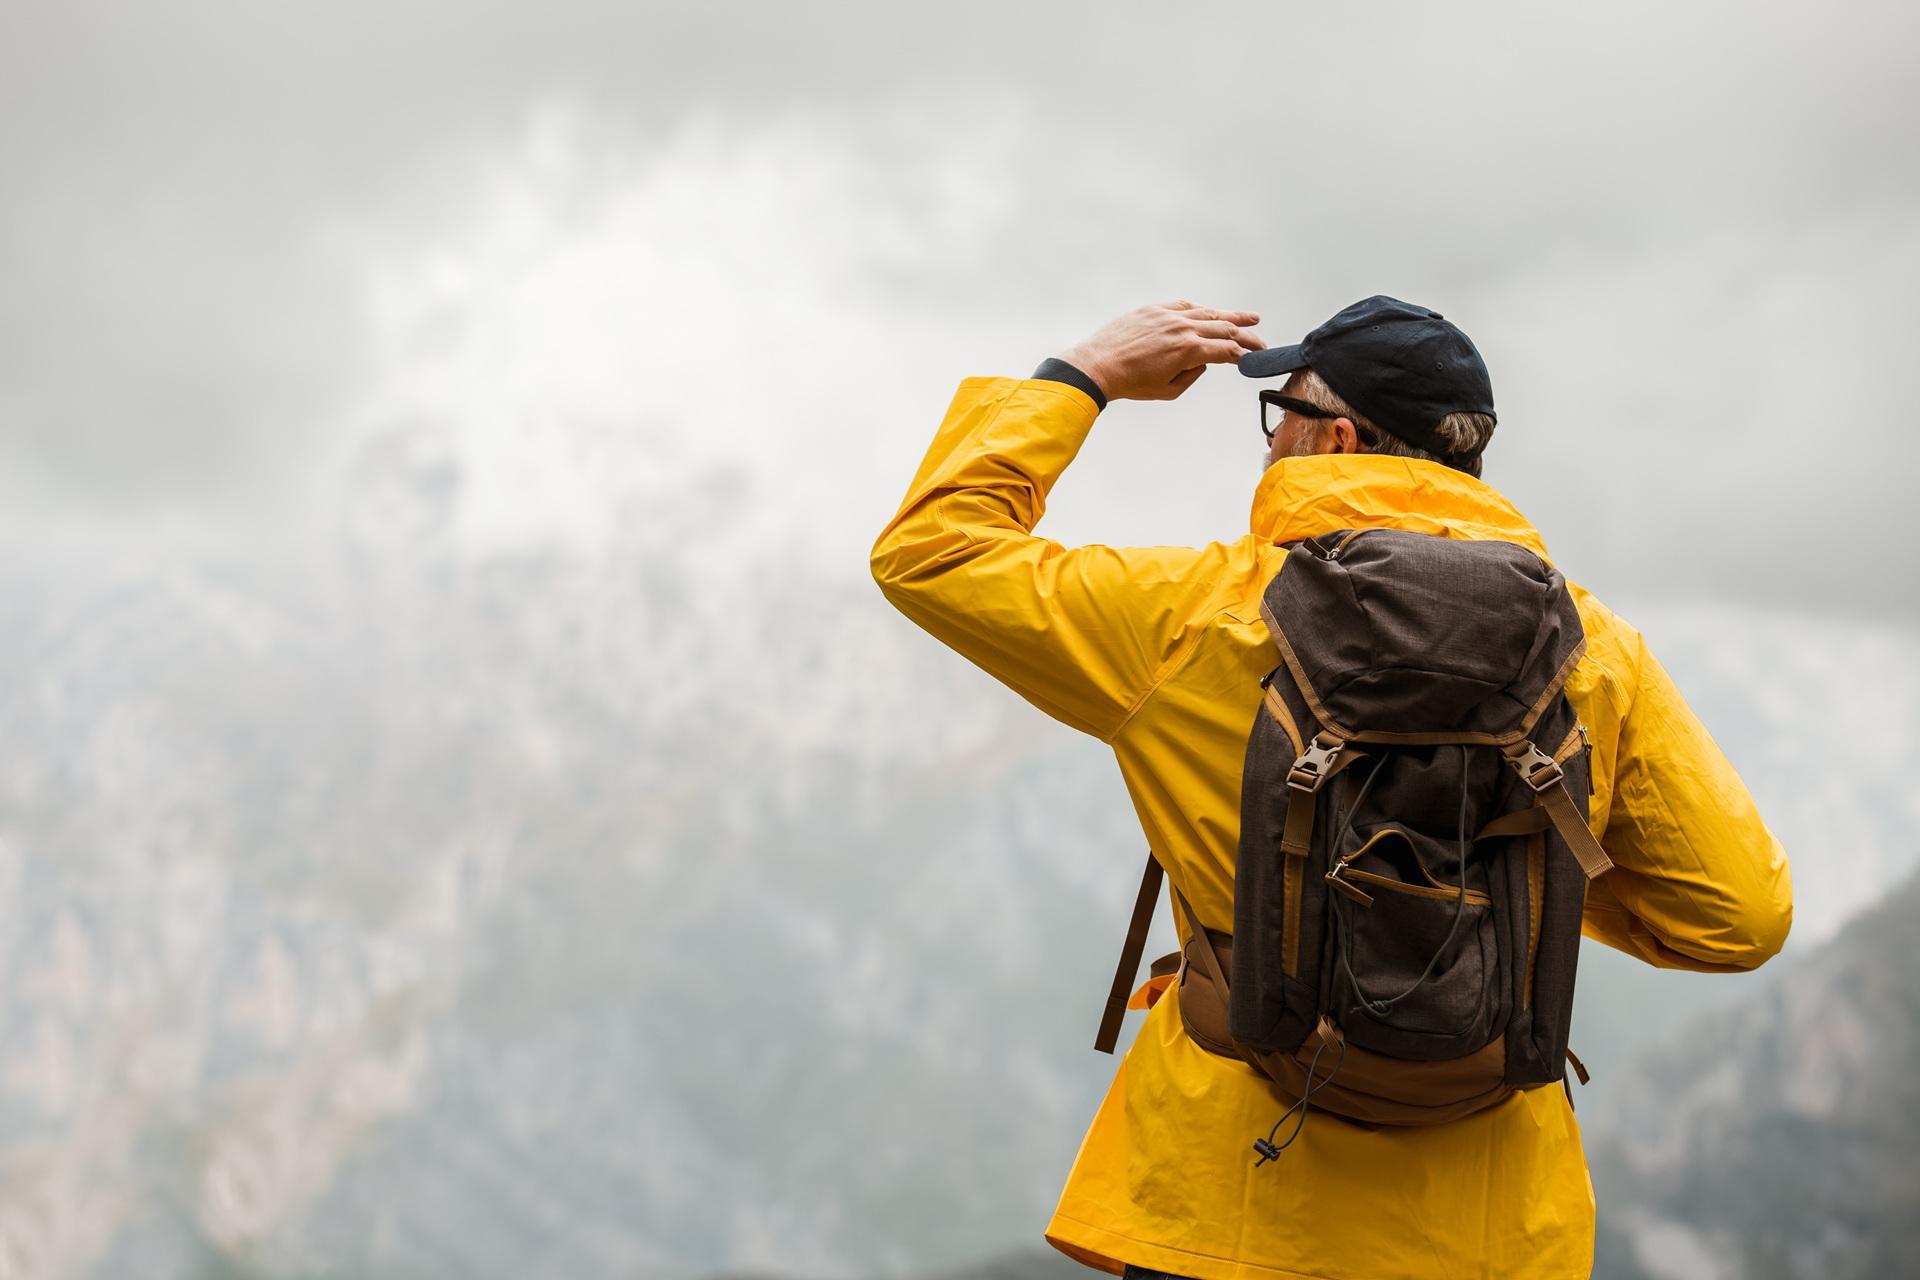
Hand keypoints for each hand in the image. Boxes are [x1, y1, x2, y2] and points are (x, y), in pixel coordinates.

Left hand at [1059, 300, 1264, 401]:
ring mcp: (1169, 316)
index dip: (1245, 354)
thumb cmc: (1130, 383)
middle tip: (1260, 341)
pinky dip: (1200, 309)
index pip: (1227, 351)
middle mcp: (1183, 328)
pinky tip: (1210, 312)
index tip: (1254, 357)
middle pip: (1225, 329)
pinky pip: (1184, 305)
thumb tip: (1204, 362)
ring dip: (1232, 316)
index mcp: (1190, 351)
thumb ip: (1192, 376)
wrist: (1098, 366)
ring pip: (1208, 313)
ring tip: (1250, 318)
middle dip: (1246, 336)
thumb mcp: (1168, 391)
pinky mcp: (1154, 310)